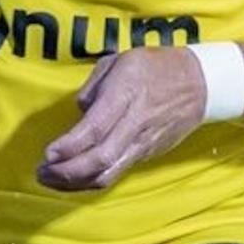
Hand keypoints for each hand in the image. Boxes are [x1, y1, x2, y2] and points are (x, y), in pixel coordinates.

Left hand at [37, 47, 213, 192]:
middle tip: (42, 172)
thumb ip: (94, 86)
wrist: (200, 85)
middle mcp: (134, 123)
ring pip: (108, 173)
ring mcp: (142, 143)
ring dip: (76, 182)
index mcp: (126, 94)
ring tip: (51, 180)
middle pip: (100, 157)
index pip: (94, 128)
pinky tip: (74, 178)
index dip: (68, 146)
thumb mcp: (121, 61)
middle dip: (67, 171)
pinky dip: (92, 179)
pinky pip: (116, 172)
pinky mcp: (146, 154)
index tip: (47, 154)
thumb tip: (80, 112)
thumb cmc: (156, 68)